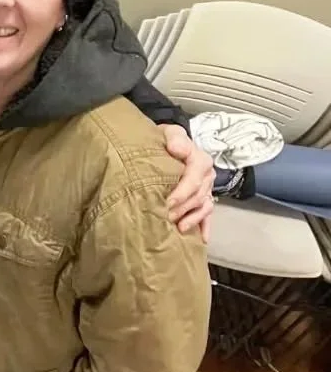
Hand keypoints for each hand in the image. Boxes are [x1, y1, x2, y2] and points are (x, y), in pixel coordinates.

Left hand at [162, 124, 214, 242]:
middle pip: (197, 196)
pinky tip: (202, 238)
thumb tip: (176, 147)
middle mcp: (207, 175)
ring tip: (177, 227)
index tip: (166, 202)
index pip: (194, 179)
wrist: (169, 143)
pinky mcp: (204, 198)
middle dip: (181, 208)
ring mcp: (207, 188)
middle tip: (164, 217)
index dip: (181, 192)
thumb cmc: (166, 139)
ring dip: (191, 219)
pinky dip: (205, 226)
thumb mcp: (169, 133)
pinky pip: (208, 214)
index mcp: (199, 160)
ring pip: (203, 207)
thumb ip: (174, 138)